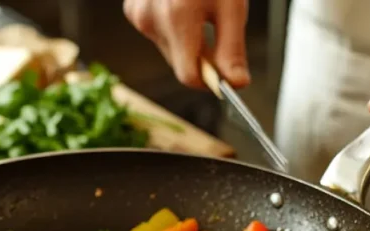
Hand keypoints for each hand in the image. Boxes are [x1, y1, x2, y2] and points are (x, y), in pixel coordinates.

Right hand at [124, 0, 249, 88]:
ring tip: (198, 9)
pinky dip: (174, 28)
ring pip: (170, 51)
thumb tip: (236, 83)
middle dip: (201, 56)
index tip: (226, 74)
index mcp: (177, 17)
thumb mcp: (231, 5)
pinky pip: (158, 34)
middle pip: (180, 65)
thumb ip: (232, 48)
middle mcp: (151, 18)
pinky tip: (182, 5)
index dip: (211, 79)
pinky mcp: (133, 10)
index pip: (189, 75)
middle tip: (218, 29)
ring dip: (188, 42)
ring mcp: (138, 14)